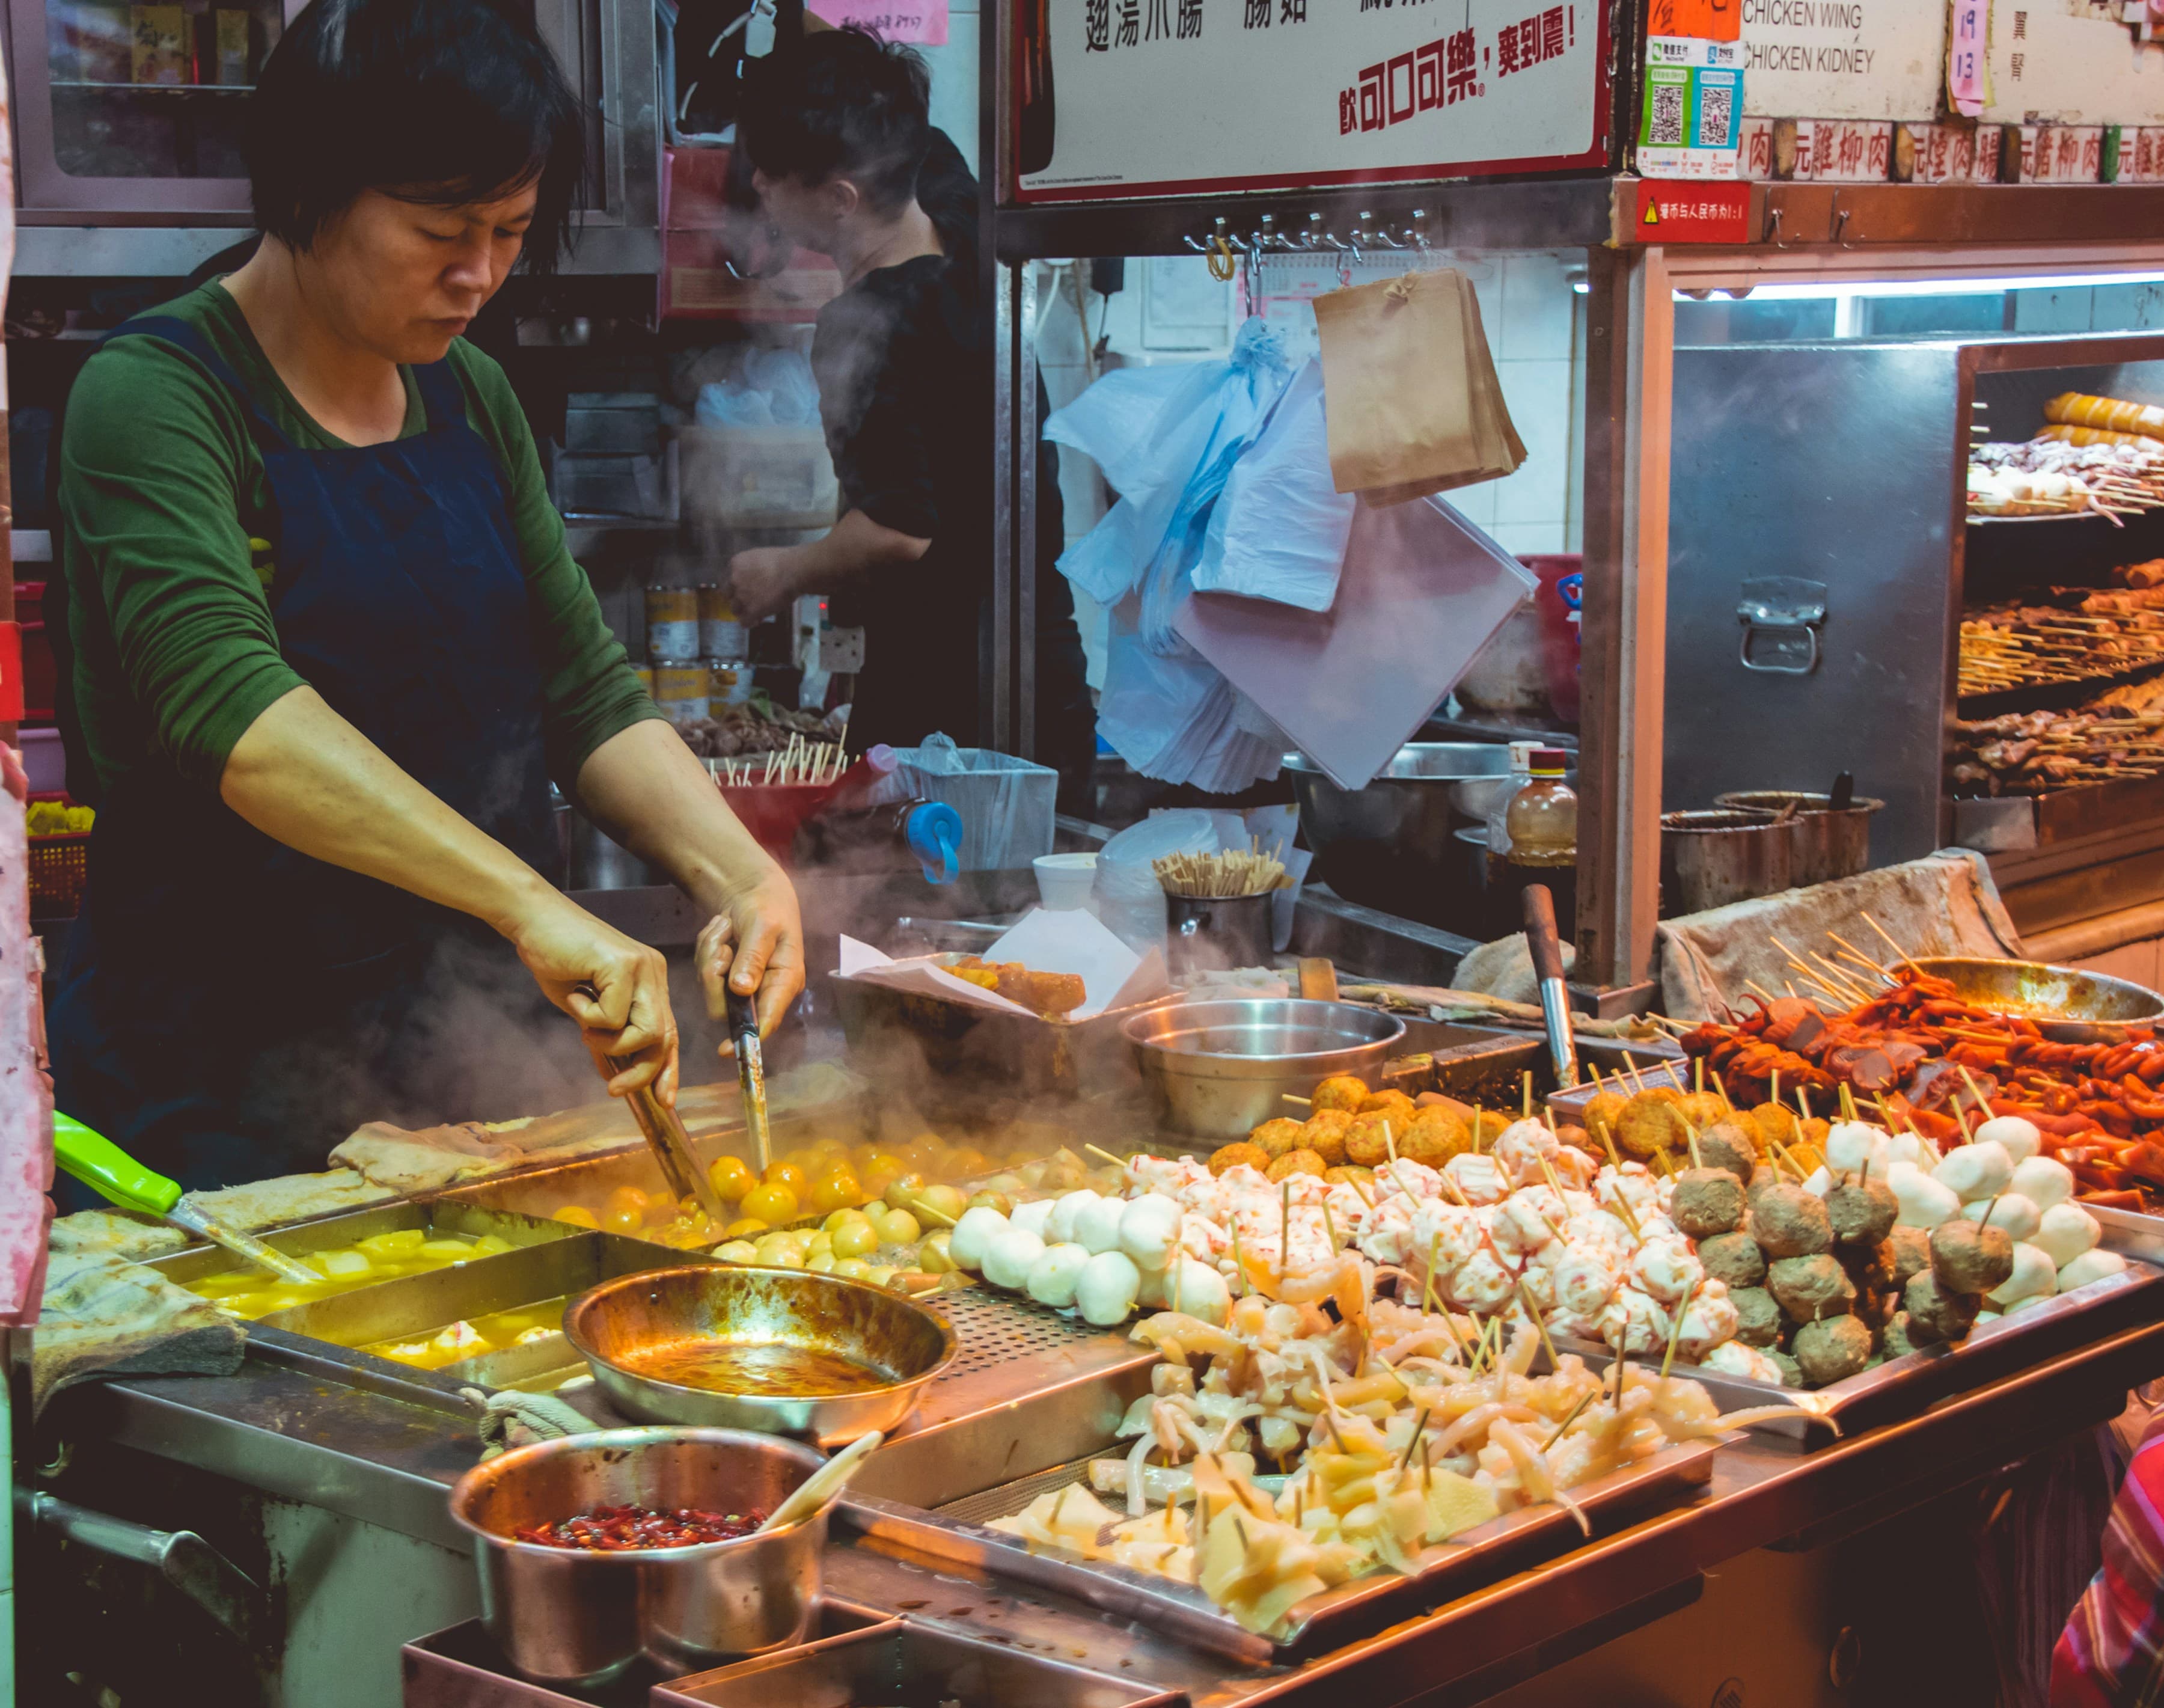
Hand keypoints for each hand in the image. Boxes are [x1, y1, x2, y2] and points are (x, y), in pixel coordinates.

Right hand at [508, 889, 681, 1103]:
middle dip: (642, 1072)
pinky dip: (587, 1016)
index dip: (668, 1068)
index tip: (663, 1100)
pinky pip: (612, 1017)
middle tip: (613, 1089)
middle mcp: (654, 972)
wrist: (532, 920)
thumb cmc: (555, 959)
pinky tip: (574, 993)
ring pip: (646, 1031)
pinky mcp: (623, 964)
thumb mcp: (583, 1007)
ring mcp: (643, 967)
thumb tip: (611, 1074)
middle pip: (664, 1037)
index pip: (669, 1031)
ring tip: (584, 1028)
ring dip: (610, 1044)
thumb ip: (602, 1035)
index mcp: (650, 981)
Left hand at [696, 870, 806, 1050]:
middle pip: (727, 1007)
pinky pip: (703, 972)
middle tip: (723, 945)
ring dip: (710, 955)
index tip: (727, 1050)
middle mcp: (763, 990)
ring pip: (710, 988)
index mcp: (784, 981)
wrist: (753, 891)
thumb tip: (742, 990)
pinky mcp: (724, 977)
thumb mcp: (763, 926)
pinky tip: (721, 931)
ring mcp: (741, 985)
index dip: (749, 1038)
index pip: (768, 1019)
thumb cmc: (768, 906)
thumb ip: (753, 957)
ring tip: (725, 929)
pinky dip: (706, 948)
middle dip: (715, 975)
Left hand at [726, 546, 798, 625]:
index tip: (744, 590)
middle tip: (750, 601)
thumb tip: (752, 577)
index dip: (735, 587)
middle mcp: (734, 580)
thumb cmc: (783, 561)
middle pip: (728, 595)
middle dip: (738, 599)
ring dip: (744, 611)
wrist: (793, 571)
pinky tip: (758, 619)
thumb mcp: (759, 557)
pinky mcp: (750, 611)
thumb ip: (750, 568)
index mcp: (735, 564)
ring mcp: (741, 596)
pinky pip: (744, 622)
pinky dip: (751, 622)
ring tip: (757, 611)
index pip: (727, 579)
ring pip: (735, 610)